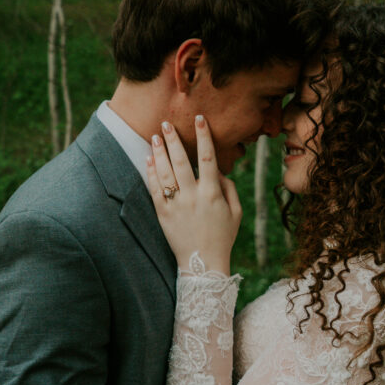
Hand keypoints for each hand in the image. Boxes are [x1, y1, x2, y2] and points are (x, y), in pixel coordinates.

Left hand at [147, 116, 241, 273]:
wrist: (202, 264)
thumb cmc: (222, 237)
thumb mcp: (235, 213)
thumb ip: (229, 189)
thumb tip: (220, 171)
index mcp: (212, 194)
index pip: (208, 158)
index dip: (204, 137)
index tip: (199, 120)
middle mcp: (193, 196)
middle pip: (182, 161)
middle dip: (173, 140)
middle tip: (166, 123)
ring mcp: (176, 205)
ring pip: (165, 172)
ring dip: (159, 152)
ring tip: (155, 136)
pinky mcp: (163, 214)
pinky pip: (155, 189)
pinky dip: (151, 173)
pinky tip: (149, 160)